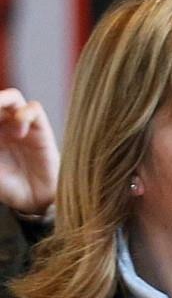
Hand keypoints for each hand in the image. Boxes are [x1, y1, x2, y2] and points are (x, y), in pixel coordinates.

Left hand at [0, 89, 59, 215]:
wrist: (31, 200)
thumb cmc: (6, 185)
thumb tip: (0, 133)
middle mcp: (2, 125)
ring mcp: (21, 125)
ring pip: (12, 98)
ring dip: (2, 101)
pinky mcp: (41, 129)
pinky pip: (34, 109)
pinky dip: (24, 115)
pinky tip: (18, 133)